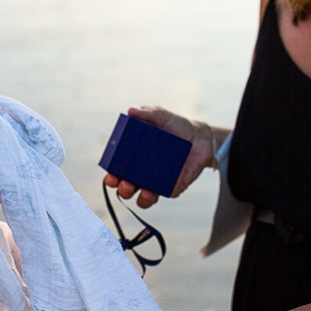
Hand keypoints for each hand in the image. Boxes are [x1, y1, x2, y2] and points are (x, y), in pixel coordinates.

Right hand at [103, 106, 218, 207]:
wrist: (200, 135)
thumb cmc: (176, 126)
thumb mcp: (161, 116)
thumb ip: (147, 113)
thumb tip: (131, 111)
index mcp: (134, 159)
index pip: (118, 172)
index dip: (111, 177)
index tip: (110, 175)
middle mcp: (143, 174)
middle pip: (126, 189)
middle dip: (122, 189)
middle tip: (124, 182)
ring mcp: (158, 182)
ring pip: (143, 199)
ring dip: (140, 198)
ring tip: (143, 191)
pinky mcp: (174, 186)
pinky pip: (165, 194)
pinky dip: (162, 194)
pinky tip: (157, 189)